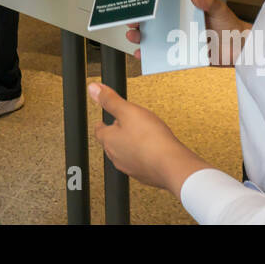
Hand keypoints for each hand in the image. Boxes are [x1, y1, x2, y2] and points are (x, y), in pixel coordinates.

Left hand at [89, 82, 211, 195]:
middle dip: (115, 134)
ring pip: (124, 154)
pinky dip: (141, 156)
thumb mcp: (128, 111)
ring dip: (128, 145)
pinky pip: (139, 163)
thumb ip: (110, 100)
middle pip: (110, 143)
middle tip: (121, 126)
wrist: (171, 164)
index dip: (102, 124)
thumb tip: (94, 89)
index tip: (103, 121)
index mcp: (109, 140)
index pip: (99, 131)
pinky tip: (150, 151)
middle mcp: (116, 156)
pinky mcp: (144, 174)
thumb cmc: (151, 139)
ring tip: (137, 137)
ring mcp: (130, 167)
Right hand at [124, 0, 249, 65]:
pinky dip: (156, 59)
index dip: (148, 10)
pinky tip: (148, 58)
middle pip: (155, 26)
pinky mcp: (186, 56)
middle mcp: (180, 26)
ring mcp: (181, 42)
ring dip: (144, 43)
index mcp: (185, 12)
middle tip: (132, 27)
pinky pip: (167, 58)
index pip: (162, 9)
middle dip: (140, 27)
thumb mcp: (219, 8)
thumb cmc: (230, 25)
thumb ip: (208, 1)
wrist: (241, 47)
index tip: (138, 9)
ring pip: (157, 42)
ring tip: (136, 42)